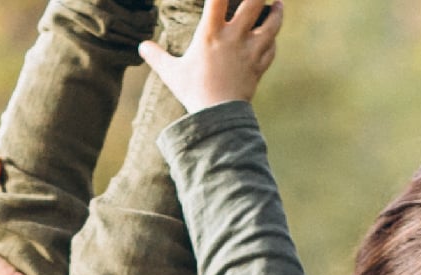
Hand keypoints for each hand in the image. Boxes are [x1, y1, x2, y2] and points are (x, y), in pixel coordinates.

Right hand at [139, 0, 282, 112]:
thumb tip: (142, 46)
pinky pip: (271, 49)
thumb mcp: (171, 73)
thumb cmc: (193, 92)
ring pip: (272, 25)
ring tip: (277, 4)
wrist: (217, 116)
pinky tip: (271, 38)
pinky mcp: (259, 66)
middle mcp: (234, 37)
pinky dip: (272, 41)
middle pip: (254, 3)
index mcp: (211, 33)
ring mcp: (250, 51)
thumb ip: (157, 56)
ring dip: (276, 12)